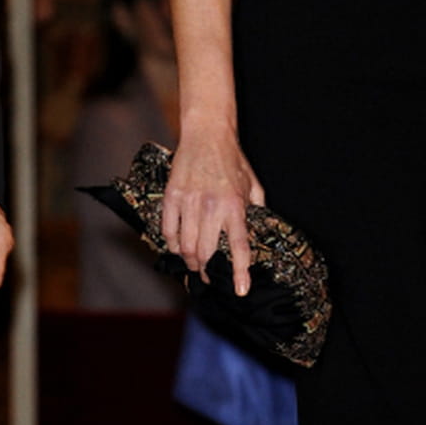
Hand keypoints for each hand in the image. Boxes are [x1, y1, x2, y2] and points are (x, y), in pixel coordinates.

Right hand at [161, 127, 263, 295]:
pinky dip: (172, 244)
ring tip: (193, 263)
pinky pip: (168, 230)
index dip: (239, 272)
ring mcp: (189, 201)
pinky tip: (177, 246)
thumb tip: (258, 234)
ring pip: (186, 246)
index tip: (239, 290)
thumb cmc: (232, 160)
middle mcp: (212, 206)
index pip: (239, 247)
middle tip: (208, 276)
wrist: (207, 133)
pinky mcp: (172, 196)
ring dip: (189, 261)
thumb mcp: (253, 185)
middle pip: (206, 253)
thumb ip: (256, 211)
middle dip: (207, 271)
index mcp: (236, 206)